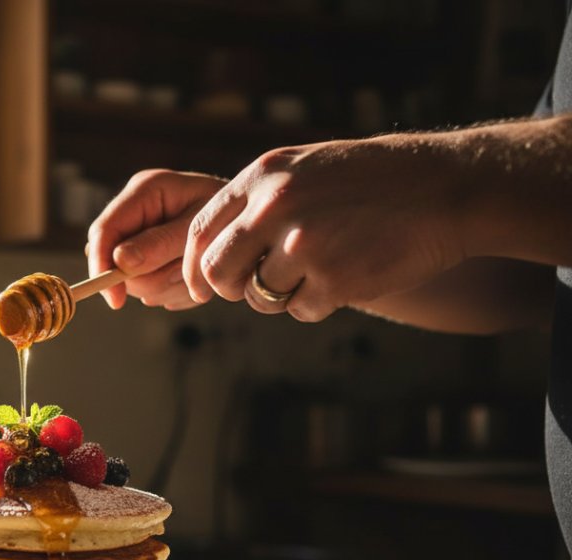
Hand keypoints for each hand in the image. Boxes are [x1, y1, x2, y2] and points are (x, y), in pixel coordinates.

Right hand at [87, 170, 225, 310]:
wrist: (254, 225)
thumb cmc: (232, 217)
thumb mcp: (201, 228)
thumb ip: (162, 243)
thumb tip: (121, 260)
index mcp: (145, 191)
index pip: (104, 230)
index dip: (102, 266)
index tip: (116, 300)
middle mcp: (137, 211)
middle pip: (115, 261)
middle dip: (148, 278)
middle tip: (184, 275)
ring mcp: (141, 236)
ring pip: (133, 280)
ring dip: (166, 286)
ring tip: (196, 274)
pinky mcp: (148, 257)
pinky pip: (149, 288)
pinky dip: (172, 290)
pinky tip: (192, 278)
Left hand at [184, 136, 466, 321]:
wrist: (445, 188)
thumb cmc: (372, 180)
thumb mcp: (304, 168)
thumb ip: (256, 201)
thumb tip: (209, 249)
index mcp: (261, 176)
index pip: (199, 231)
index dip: (194, 266)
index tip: (200, 287)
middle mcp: (274, 207)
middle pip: (218, 271)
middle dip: (230, 288)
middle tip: (254, 289)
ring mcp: (303, 244)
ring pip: (259, 297)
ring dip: (281, 296)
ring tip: (318, 270)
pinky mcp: (334, 279)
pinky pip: (300, 310)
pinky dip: (316, 304)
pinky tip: (345, 277)